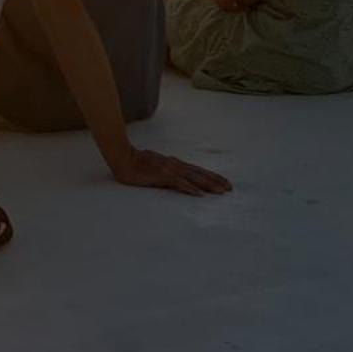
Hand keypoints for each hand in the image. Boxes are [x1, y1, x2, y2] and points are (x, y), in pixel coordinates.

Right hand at [111, 147, 231, 196]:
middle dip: (215, 181)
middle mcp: (175, 165)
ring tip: (221, 191)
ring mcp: (169, 169)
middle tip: (230, 188)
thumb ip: (167, 173)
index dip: (211, 176)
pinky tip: (199, 194)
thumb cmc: (136, 163)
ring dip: (208, 184)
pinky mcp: (161, 175)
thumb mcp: (155, 167)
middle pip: (199, 173)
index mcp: (174, 164)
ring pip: (193, 178)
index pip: (197, 170)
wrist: (122, 157)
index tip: (224, 182)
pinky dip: (190, 188)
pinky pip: (178, 182)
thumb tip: (177, 180)